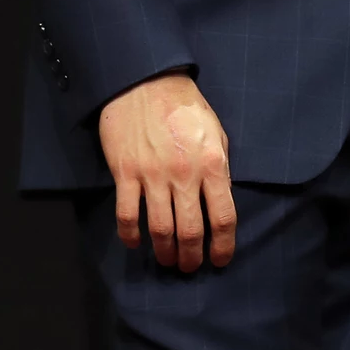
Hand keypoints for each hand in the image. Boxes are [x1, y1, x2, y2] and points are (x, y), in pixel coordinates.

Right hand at [98, 72, 236, 272]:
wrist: (144, 82)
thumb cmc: (185, 107)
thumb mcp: (215, 133)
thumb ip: (219, 168)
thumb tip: (219, 200)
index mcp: (212, 164)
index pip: (223, 217)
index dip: (223, 246)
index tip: (219, 260)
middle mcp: (184, 175)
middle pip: (190, 231)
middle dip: (191, 257)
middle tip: (189, 267)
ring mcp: (152, 175)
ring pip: (159, 229)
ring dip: (164, 252)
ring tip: (167, 260)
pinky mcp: (125, 173)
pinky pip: (127, 215)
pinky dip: (130, 236)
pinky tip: (135, 243)